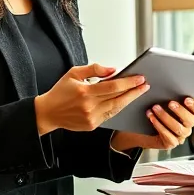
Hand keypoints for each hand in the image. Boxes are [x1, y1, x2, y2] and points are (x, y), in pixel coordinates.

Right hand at [33, 64, 149, 134]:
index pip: (113, 86)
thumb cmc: (60, 92)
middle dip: (134, 91)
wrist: (48, 113)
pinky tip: (125, 101)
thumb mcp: (74, 73)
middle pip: (118, 98)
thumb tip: (113, 70)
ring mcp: (91, 118)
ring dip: (129, 100)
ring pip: (116, 108)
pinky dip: (119, 107)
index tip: (140, 78)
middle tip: (145, 85)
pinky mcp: (92, 125)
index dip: (129, 82)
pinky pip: (110, 115)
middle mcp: (89, 106)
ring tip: (139, 92)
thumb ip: (94, 69)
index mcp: (85, 92)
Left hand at [110, 98, 193, 151]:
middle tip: (170, 103)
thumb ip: (170, 93)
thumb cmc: (157, 109)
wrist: (144, 127)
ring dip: (165, 117)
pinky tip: (151, 118)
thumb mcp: (164, 99)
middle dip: (180, 111)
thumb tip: (169, 79)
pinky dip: (159, 126)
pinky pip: (168, 136)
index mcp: (190, 112)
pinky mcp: (171, 143)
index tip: (186, 99)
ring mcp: (180, 135)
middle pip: (190, 120)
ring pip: (178, 128)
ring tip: (155, 108)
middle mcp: (188, 124)